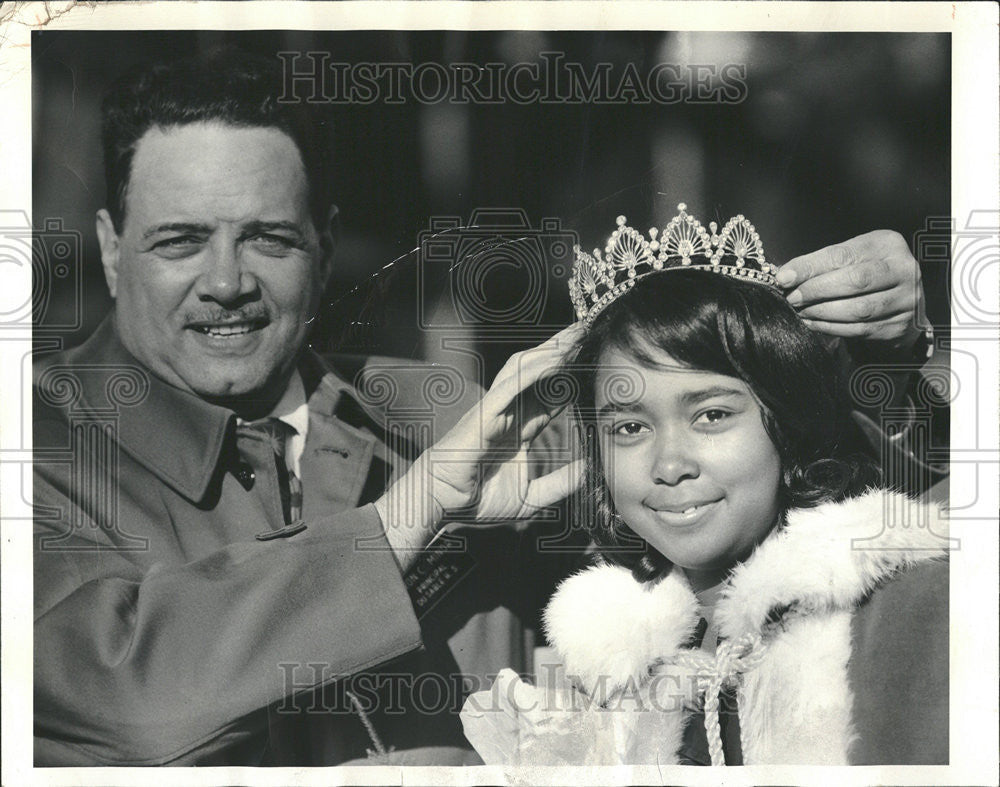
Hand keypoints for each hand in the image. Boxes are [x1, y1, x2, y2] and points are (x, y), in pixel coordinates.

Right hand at [376, 324, 585, 563]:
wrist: (444, 505)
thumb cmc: (478, 501)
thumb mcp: (531, 498)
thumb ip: (561, 484)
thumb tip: (590, 472)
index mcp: (518, 428)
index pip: (549, 394)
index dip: (571, 376)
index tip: (594, 360)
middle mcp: (508, 411)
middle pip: (539, 371)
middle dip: (563, 350)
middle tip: (588, 331)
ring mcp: (495, 408)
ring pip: (524, 367)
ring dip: (551, 350)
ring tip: (576, 335)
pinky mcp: (485, 412)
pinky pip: (512, 384)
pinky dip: (535, 370)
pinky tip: (556, 358)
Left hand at [777, 230, 926, 357]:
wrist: (902, 303)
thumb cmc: (867, 274)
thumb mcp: (852, 258)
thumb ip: (822, 263)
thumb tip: (785, 276)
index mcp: (887, 244)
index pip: (843, 255)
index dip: (810, 267)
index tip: (784, 278)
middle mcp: (903, 269)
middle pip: (854, 281)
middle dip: (816, 290)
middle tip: (793, 298)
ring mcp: (905, 299)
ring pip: (857, 309)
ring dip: (821, 312)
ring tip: (802, 311)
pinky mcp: (898, 326)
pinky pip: (859, 329)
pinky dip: (830, 327)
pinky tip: (813, 323)